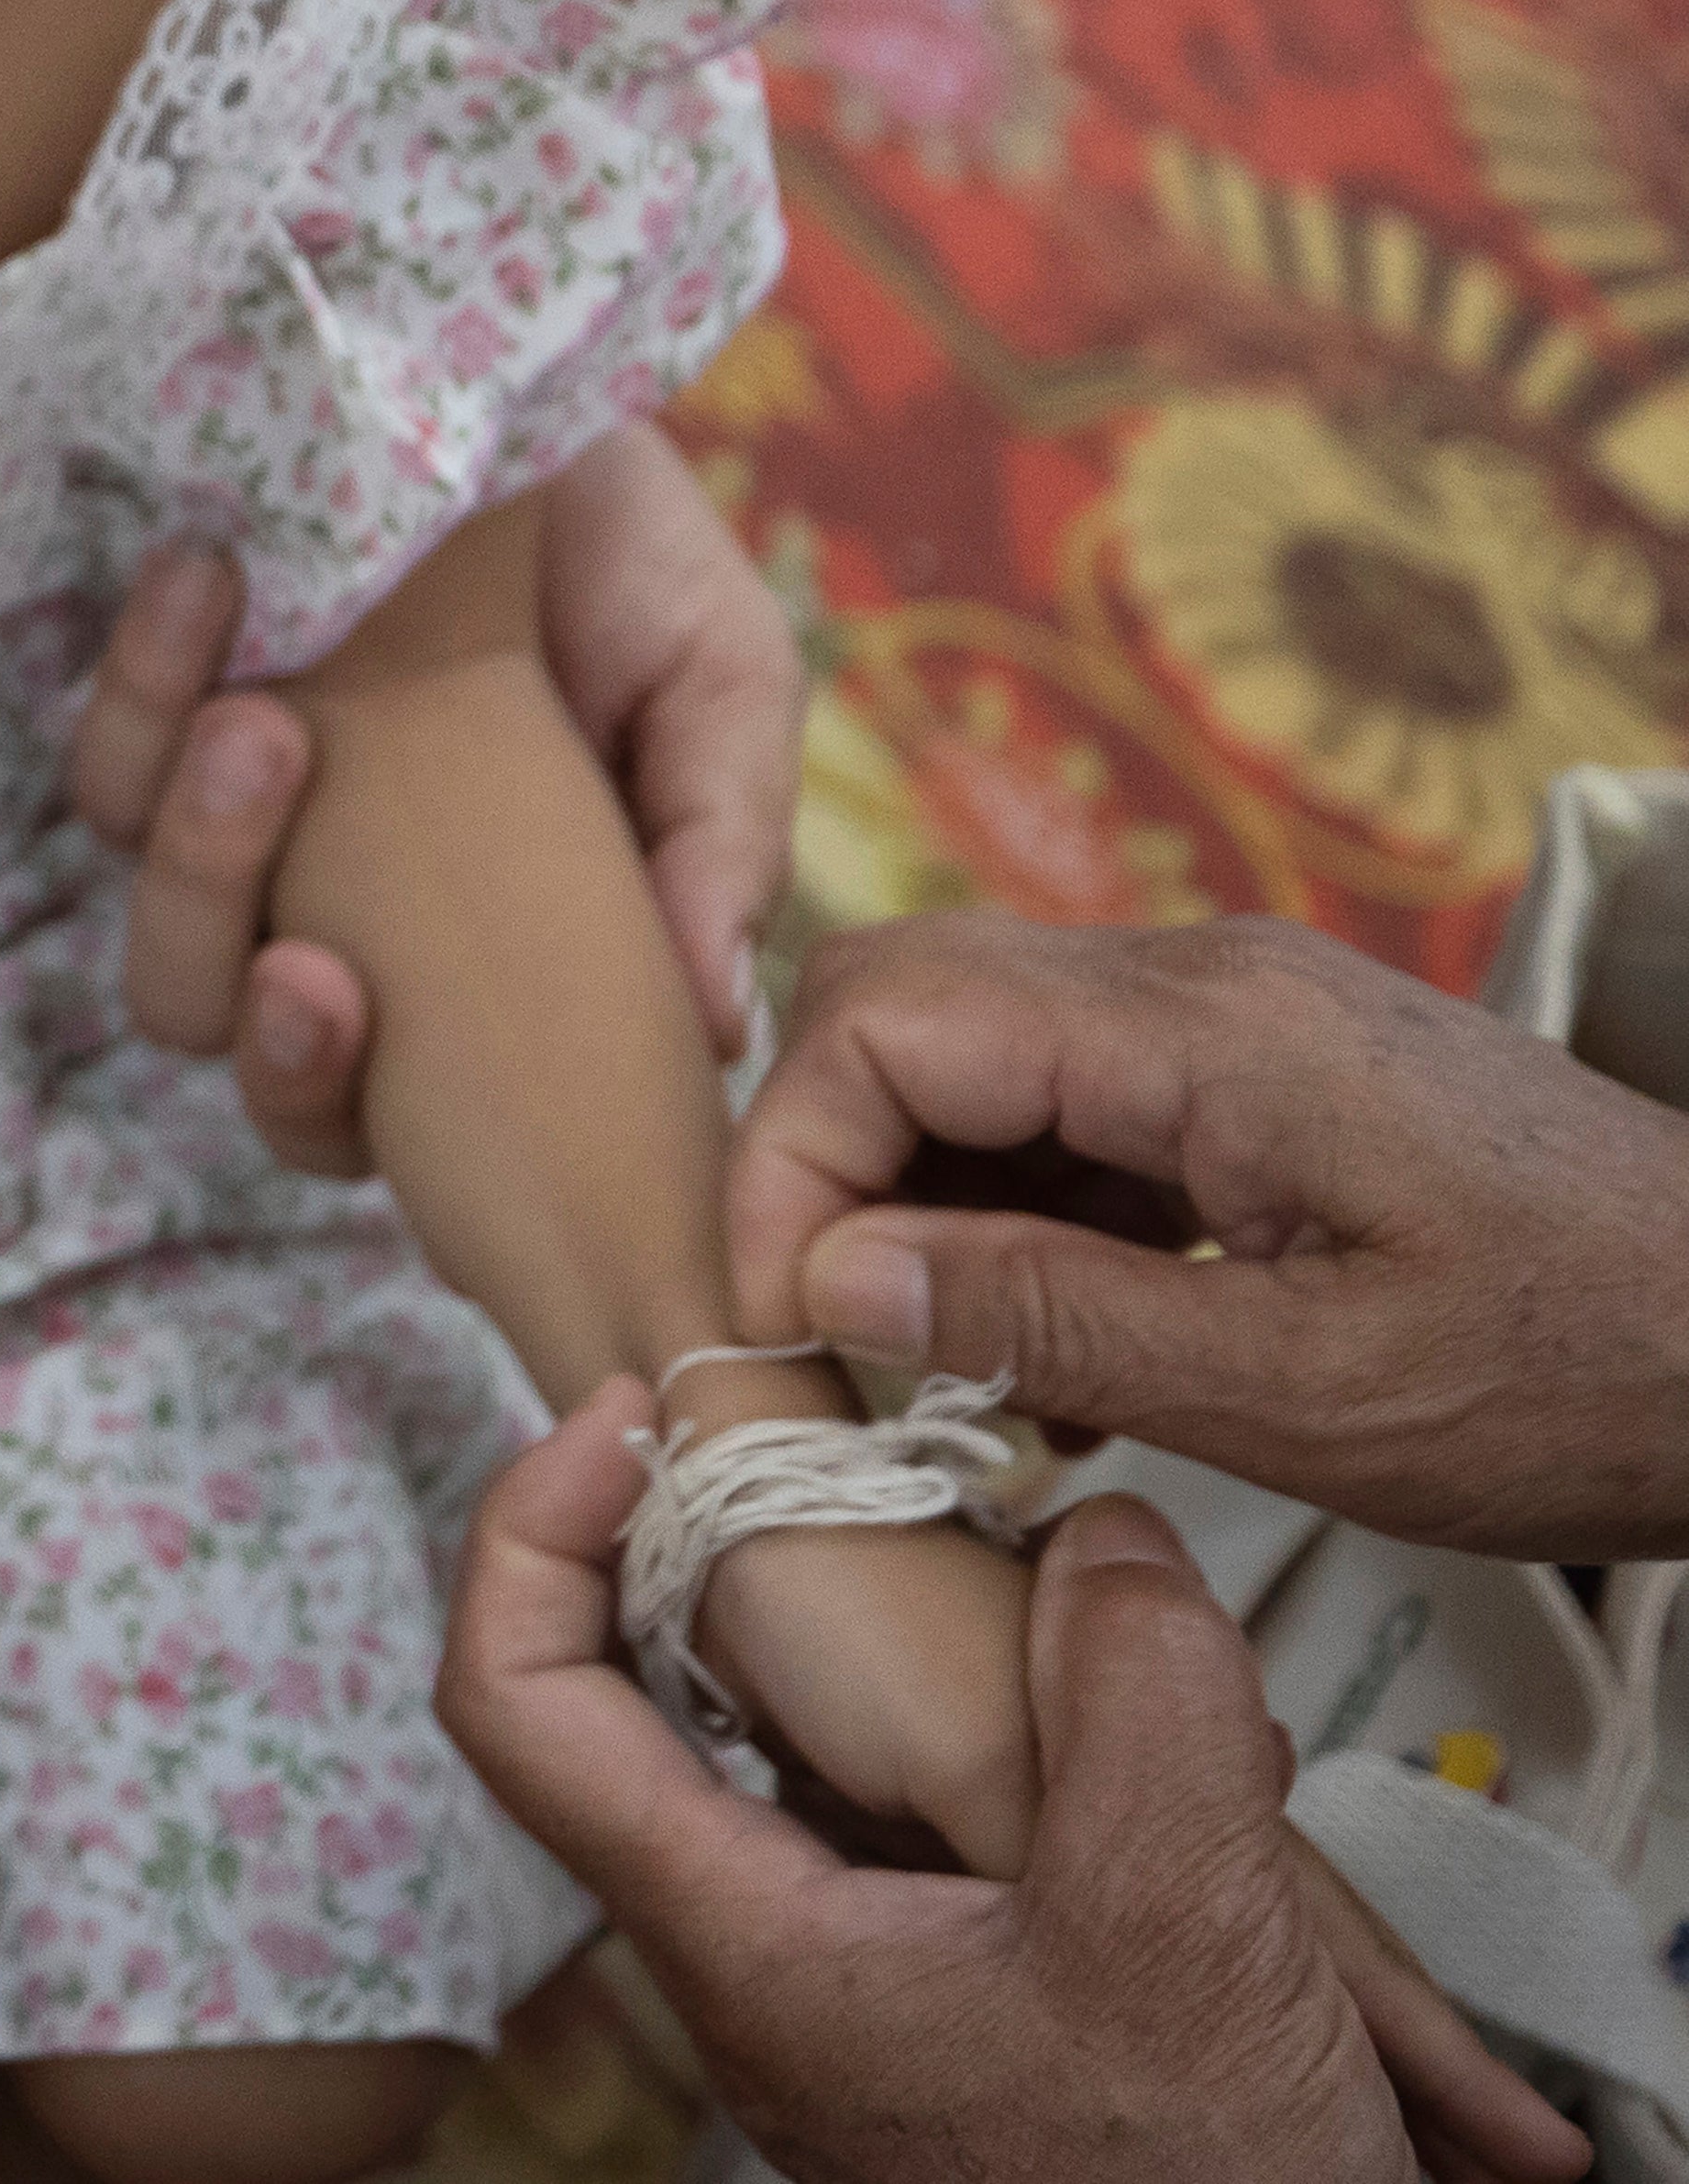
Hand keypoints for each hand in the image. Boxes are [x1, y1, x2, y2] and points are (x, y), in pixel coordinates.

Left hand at [89, 421, 793, 1171]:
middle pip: (221, 1028)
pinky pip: (109, 750)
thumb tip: (716, 1028)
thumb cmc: (637, 577)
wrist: (537, 404)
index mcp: (450, 970)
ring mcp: (224, 820)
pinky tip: (204, 582)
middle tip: (310, 935)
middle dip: (255, 1003)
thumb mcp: (717, 694)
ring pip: (152, 914)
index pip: (362, 1116)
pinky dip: (144, 678)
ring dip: (194, 847)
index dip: (336, 1105)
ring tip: (262, 729)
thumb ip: (718, 849)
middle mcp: (316, 915)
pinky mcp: (158, 711)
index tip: (351, 1006)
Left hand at [440, 1382, 1585, 2183]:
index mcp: (740, 1936)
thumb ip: (1136, 1698)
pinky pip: (910, 1811)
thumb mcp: (1185, 1922)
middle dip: (732, 1544)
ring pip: (803, 1745)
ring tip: (1032, 1575)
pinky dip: (980, 1725)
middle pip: (655, 1694)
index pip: (513, 1703)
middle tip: (835, 1447)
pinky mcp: (950, 1993)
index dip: (526, 1531)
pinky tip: (1114, 1712)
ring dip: (890, 1637)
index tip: (618, 1417)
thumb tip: (1102, 1539)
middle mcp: (759, 1954)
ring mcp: (851, 1977)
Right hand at [733, 910, 1688, 1561]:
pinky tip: (1052, 1340)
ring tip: (949, 1365)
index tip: (783, 1322)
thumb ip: (1054, 1321)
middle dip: (824, 1158)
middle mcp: (1201, 976)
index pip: (880, 1020)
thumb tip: (832, 1279)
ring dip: (919, 1189)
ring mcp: (1238, 1011)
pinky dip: (1017, 1202)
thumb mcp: (1307, 1394)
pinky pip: (1074, 1093)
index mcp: (1203, 1029)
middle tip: (835, 1333)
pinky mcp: (1268, 1067)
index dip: (789, 1165)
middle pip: (901, 996)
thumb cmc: (1589, 1375)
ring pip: (976, 1043)